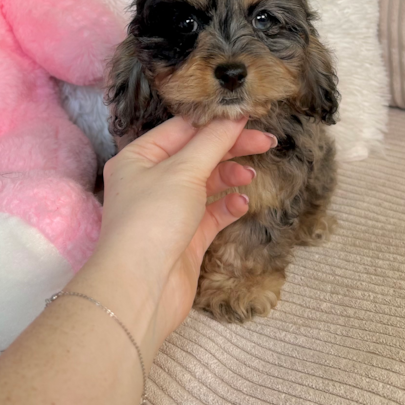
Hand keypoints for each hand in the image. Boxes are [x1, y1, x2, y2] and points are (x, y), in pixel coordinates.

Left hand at [76, 117, 274, 359]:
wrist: (141, 288)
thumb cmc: (152, 221)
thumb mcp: (183, 172)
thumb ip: (212, 142)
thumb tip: (234, 116)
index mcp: (138, 158)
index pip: (182, 130)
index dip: (216, 123)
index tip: (250, 118)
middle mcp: (150, 182)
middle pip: (196, 156)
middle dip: (230, 149)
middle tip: (266, 143)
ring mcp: (167, 211)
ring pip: (205, 184)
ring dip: (229, 177)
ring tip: (249, 176)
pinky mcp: (184, 238)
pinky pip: (211, 214)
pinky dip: (228, 206)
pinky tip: (242, 203)